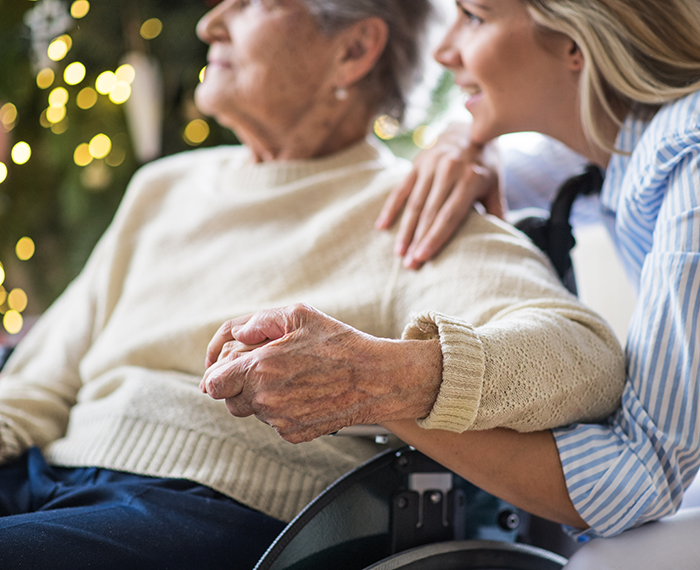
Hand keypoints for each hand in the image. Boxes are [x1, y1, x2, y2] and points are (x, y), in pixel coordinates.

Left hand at [201, 304, 442, 442]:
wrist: (375, 378)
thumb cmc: (340, 344)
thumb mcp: (299, 315)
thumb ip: (259, 321)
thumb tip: (237, 334)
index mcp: (260, 368)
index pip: (214, 383)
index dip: (217, 374)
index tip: (226, 370)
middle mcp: (265, 398)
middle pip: (229, 400)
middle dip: (240, 385)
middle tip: (264, 369)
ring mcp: (280, 420)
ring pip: (253, 413)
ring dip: (261, 398)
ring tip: (290, 378)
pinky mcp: (294, 434)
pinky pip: (274, 424)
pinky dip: (282, 410)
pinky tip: (304, 393)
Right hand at [375, 122, 503, 268]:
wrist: (469, 127)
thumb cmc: (484, 164)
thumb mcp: (495, 184)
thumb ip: (496, 211)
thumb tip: (503, 241)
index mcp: (471, 178)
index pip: (450, 215)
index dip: (435, 237)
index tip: (423, 257)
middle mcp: (449, 170)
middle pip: (429, 213)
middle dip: (418, 241)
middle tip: (409, 265)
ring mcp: (431, 165)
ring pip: (414, 204)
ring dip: (405, 230)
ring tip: (398, 253)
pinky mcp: (417, 163)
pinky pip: (401, 189)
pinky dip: (391, 208)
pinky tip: (382, 226)